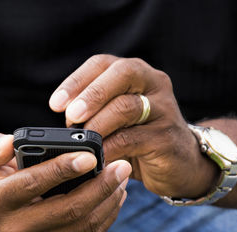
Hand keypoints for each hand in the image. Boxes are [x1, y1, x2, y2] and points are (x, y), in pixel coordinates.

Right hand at [0, 133, 130, 231]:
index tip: (91, 156)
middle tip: (120, 166)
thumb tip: (8, 143)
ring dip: (107, 203)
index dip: (64, 169)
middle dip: (100, 187)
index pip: (34, 184)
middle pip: (67, 211)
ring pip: (81, 228)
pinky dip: (104, 218)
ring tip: (121, 180)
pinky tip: (113, 197)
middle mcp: (14, 228)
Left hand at [49, 54, 217, 198]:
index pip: (102, 63)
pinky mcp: (167, 137)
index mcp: (136, 73)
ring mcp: (165, 109)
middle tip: (70, 116)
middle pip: (121, 75)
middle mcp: (153, 83)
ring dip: (98, 123)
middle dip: (91, 94)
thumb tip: (62, 118)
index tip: (55, 104)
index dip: (76, 80)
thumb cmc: (139, 137)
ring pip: (127, 107)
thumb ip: (93, 111)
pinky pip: (133, 139)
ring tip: (81, 140)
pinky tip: (96, 158)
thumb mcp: (114, 118)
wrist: (181, 163)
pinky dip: (109, 148)